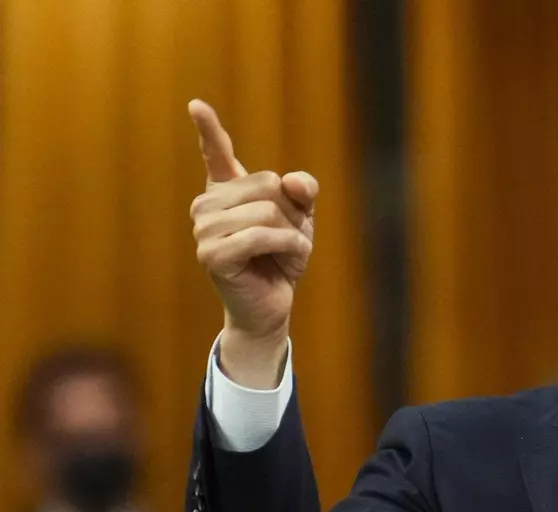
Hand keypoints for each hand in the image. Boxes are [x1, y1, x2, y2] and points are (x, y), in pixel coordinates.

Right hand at [188, 99, 316, 386]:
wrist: (272, 305)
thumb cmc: (282, 259)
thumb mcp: (301, 219)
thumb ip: (303, 193)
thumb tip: (294, 181)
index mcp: (226, 191)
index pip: (216, 154)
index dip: (209, 129)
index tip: (197, 104)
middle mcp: (208, 205)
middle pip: (266, 184)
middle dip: (292, 213)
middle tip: (288, 241)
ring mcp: (204, 229)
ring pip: (266, 210)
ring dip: (292, 234)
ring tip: (287, 254)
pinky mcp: (211, 254)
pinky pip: (261, 234)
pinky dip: (288, 247)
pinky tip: (289, 262)